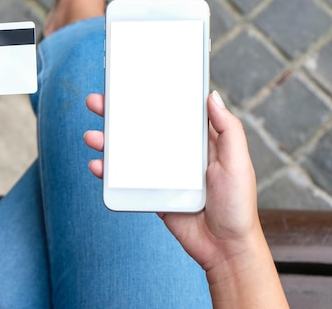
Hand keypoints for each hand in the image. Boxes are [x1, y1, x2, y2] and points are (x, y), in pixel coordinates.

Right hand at [83, 91, 260, 270]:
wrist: (224, 249)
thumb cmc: (237, 206)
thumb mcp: (238, 162)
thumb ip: (228, 129)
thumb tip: (212, 95)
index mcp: (198, 141)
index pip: (171, 112)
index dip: (152, 97)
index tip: (132, 82)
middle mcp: (177, 154)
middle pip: (143, 127)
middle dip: (118, 114)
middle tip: (98, 102)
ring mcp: (162, 174)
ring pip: (129, 151)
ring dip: (108, 142)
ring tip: (92, 135)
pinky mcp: (152, 194)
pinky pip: (126, 180)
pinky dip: (109, 172)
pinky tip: (98, 166)